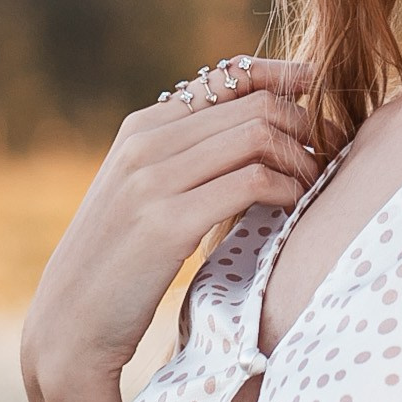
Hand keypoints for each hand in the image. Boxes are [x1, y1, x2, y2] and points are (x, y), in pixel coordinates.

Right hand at [20, 57, 313, 401]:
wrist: (71, 325)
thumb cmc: (121, 266)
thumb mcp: (144, 195)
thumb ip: (185, 158)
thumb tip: (255, 131)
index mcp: (141, 128)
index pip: (228, 76)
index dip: (282, 77)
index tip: (319, 89)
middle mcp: (145, 144)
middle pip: (252, 103)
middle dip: (304, 122)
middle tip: (331, 151)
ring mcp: (153, 180)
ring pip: (257, 134)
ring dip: (301, 156)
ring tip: (315, 183)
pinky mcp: (168, 223)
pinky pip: (252, 181)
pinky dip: (287, 187)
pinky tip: (295, 206)